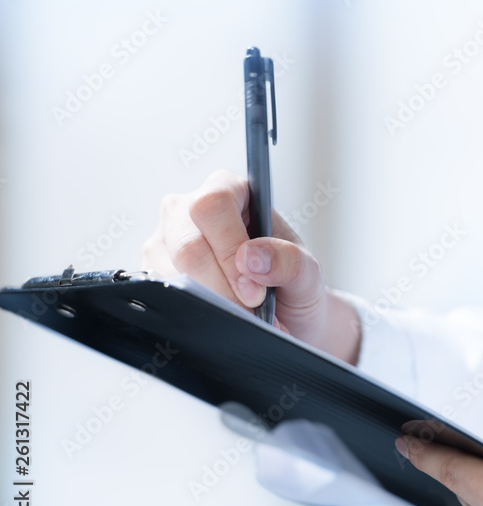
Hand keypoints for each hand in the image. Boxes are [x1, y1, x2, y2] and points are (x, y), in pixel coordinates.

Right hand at [142, 170, 359, 363]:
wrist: (284, 313)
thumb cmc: (293, 282)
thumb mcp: (307, 271)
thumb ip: (290, 260)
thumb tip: (250, 257)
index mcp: (229, 190)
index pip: (213, 205)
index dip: (230, 249)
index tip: (254, 290)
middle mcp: (187, 209)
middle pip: (188, 244)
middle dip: (222, 287)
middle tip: (251, 309)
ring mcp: (164, 241)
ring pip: (170, 273)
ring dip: (210, 303)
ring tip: (244, 314)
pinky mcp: (153, 272)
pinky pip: (162, 294)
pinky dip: (195, 312)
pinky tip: (221, 316)